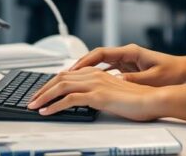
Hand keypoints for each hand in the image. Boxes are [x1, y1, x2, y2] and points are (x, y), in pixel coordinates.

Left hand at [26, 67, 185, 121]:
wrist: (153, 100)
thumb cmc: (139, 100)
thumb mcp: (114, 95)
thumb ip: (100, 94)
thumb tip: (87, 101)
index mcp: (98, 73)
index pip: (68, 75)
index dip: (52, 83)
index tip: (41, 92)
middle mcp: (95, 75)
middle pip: (60, 78)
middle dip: (43, 88)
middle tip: (31, 99)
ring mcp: (95, 84)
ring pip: (61, 86)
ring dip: (43, 96)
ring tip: (33, 105)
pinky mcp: (97, 96)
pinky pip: (69, 99)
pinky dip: (53, 106)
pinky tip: (46, 111)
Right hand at [69, 44, 185, 85]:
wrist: (185, 70)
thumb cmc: (173, 71)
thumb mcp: (153, 78)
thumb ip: (135, 79)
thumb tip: (117, 81)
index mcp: (131, 52)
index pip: (102, 53)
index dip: (86, 60)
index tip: (74, 68)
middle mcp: (127, 53)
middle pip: (97, 56)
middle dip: (81, 65)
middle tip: (65, 75)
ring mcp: (127, 60)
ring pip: (101, 63)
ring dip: (87, 70)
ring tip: (72, 80)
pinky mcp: (128, 67)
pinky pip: (107, 69)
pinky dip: (97, 75)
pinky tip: (89, 83)